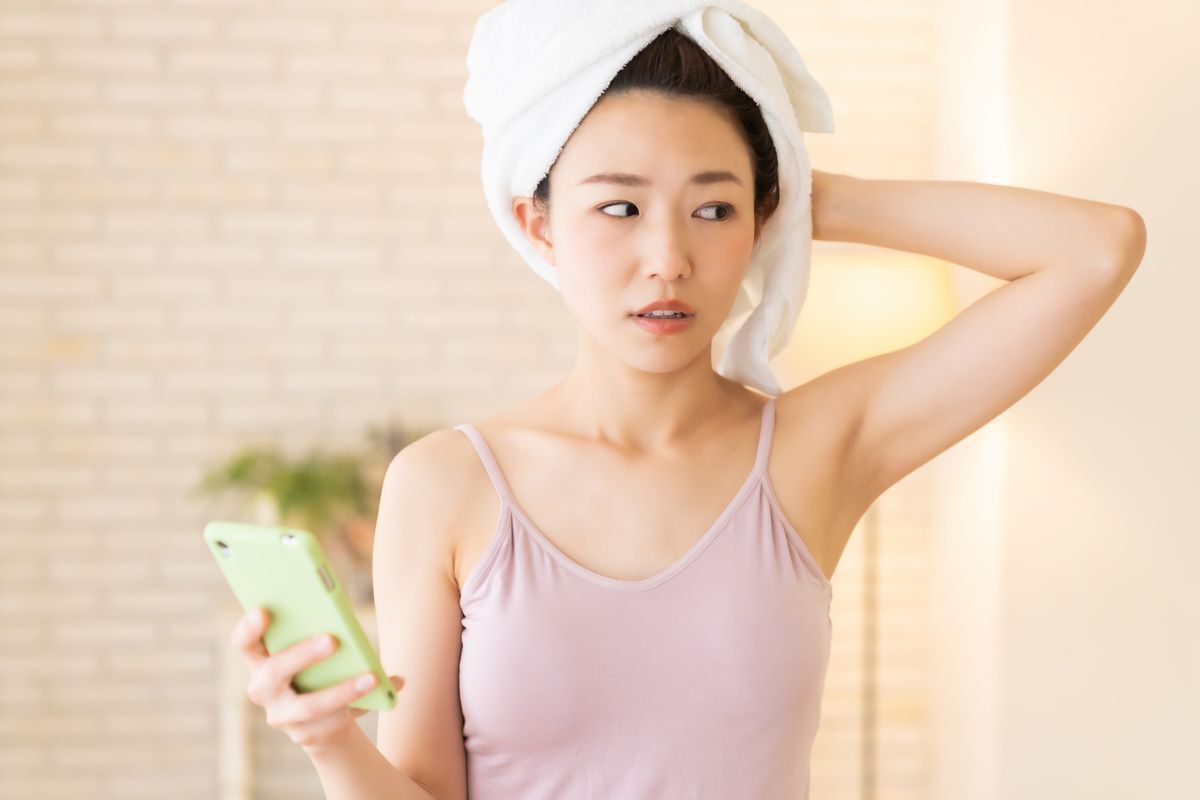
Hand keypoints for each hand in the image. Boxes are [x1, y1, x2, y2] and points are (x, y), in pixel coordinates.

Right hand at [230, 607, 404, 750]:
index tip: (263, 611)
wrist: (320, 716)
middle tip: (332, 640)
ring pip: (310, 706)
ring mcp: (281, 716)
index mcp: (259, 659)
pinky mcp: (306, 735)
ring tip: (373, 677)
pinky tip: (386, 688)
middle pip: (274, 673)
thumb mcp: (309, 647)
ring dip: (343, 691)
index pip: (244, 643)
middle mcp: (262, 690)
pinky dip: (363, 704)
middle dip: (302, 656)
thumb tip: (342, 621)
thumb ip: (313, 632)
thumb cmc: (315, 666)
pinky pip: (335, 721)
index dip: (248, 629)